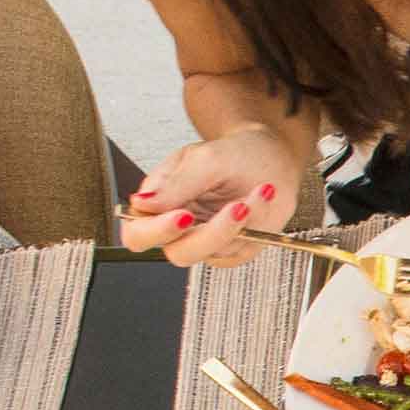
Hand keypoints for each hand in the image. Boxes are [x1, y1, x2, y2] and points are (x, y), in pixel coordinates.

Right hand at [126, 129, 304, 269]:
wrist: (272, 160)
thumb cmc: (233, 155)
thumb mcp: (204, 159)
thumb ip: (174, 184)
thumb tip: (141, 203)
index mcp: (158, 203)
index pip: (138, 232)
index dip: (156, 231)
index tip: (184, 215)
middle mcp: (179, 228)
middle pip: (177, 253)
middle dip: (210, 235)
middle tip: (237, 208)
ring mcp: (206, 242)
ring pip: (213, 255)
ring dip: (241, 223)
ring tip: (261, 190)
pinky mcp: (232, 250)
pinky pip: (240, 252)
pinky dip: (255, 227)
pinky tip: (262, 198)